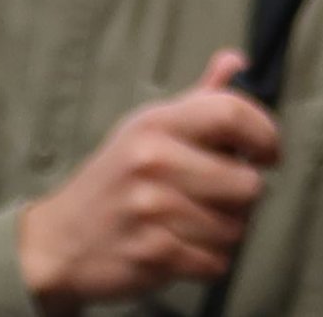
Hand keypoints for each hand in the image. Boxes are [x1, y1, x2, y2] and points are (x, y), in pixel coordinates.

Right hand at [17, 48, 275, 311]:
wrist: (55, 242)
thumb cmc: (116, 180)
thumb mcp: (149, 129)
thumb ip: (199, 98)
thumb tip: (237, 59)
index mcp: (156, 123)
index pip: (233, 113)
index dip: (266, 135)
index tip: (268, 153)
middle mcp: (153, 161)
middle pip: (248, 183)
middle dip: (242, 197)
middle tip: (217, 197)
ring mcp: (150, 209)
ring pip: (236, 228)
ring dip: (224, 232)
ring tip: (193, 223)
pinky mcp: (149, 253)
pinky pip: (215, 262)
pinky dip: (207, 262)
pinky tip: (181, 248)